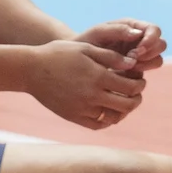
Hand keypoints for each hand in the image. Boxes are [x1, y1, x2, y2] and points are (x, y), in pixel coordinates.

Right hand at [20, 39, 147, 129]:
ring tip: (124, 102)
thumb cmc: (60, 54)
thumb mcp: (87, 48)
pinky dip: (107, 120)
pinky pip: (97, 124)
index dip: (140, 84)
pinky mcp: (73, 117)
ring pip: (113, 117)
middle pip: (126, 105)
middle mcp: (92, 95)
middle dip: (136, 99)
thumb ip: (112, 57)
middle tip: (137, 93)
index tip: (140, 80)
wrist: (31, 70)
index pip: (131, 87)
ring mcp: (82, 108)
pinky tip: (109, 111)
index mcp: (98, 76)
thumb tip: (134, 63)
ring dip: (123, 111)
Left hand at [76, 18, 166, 73]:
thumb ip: (118, 30)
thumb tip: (139, 34)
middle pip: (160, 45)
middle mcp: (139, 40)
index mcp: (133, 27)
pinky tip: (123, 77)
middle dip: (150, 52)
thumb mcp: (98, 33)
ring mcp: (138, 56)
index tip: (138, 50)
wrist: (74, 61)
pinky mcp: (134, 71)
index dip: (151, 40)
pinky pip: (145, 74)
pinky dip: (138, 77)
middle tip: (133, 59)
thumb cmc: (85, 43)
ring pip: (157, 60)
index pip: (154, 30)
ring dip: (147, 65)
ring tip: (128, 68)